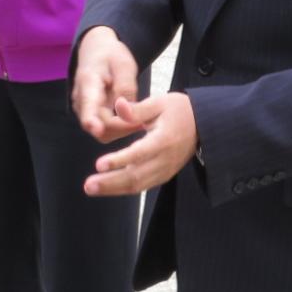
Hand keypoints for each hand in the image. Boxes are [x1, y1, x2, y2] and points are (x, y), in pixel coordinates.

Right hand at [72, 27, 139, 142]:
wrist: (96, 52)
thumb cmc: (110, 56)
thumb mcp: (123, 64)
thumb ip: (125, 86)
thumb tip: (127, 111)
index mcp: (88, 83)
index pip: (87, 105)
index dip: (91, 120)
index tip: (97, 130)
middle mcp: (82, 101)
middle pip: (100, 125)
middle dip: (123, 127)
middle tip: (146, 120)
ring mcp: (85, 111)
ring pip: (104, 133)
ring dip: (123, 130)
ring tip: (142, 118)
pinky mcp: (92, 117)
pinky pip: (106, 131)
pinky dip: (121, 128)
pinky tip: (133, 118)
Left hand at [83, 94, 197, 196]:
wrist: (203, 126)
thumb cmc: (179, 111)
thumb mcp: (159, 102)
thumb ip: (137, 108)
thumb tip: (118, 105)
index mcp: (164, 140)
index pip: (140, 153)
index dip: (119, 160)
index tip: (99, 164)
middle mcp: (165, 160)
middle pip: (136, 176)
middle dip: (110, 182)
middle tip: (88, 185)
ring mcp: (165, 170)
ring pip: (137, 185)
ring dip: (113, 189)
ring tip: (91, 188)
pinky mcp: (163, 175)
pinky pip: (142, 186)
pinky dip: (123, 189)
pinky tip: (106, 188)